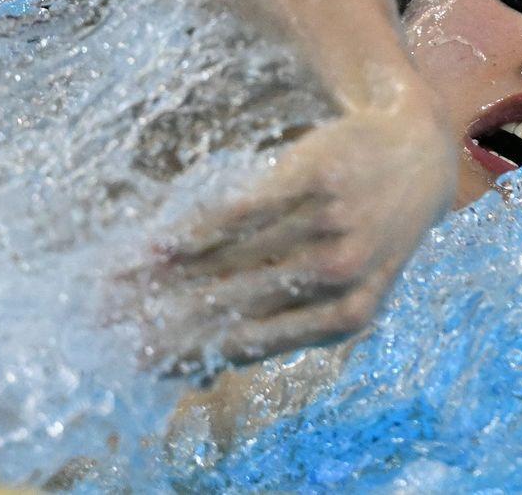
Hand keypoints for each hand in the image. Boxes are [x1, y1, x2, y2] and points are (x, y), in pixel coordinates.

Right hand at [116, 80, 454, 374]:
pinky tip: (155, 245)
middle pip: (231, 307)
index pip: (251, 344)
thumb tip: (205, 371)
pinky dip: (195, 232)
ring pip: (229, 262)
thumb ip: (286, 323)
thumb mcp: (347, 286)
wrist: (416, 151)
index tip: (133, 360)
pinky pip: (243, 214)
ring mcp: (331, 227)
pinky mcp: (317, 179)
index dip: (187, 352)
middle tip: (104, 325)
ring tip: (114, 284)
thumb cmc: (368, 227)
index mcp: (346, 319)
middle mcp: (341, 278)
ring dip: (163, 278)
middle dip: (160, 319)